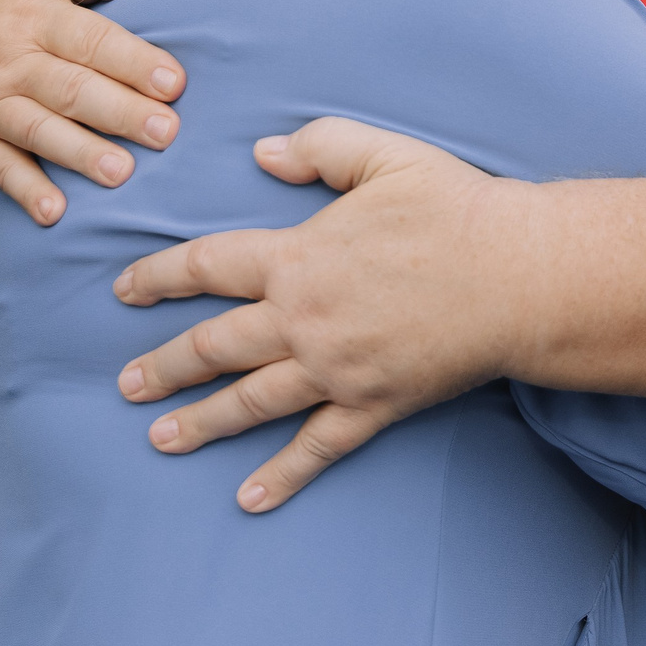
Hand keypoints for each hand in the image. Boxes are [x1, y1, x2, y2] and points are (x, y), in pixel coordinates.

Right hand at [0, 0, 185, 223]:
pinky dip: (24, 191)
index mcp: (32, 16)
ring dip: (79, 153)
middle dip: (119, 112)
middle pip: (69, 89)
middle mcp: (8, 62)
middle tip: (166, 132)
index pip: (89, 39)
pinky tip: (54, 212)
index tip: (175, 82)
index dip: (131, 61)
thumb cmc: (4, 2)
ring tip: (122, 173)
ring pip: (37, 130)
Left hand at [113, 118, 530, 513]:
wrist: (521, 277)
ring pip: (250, 402)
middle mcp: (303, 321)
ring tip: (160, 438)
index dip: (159, 277)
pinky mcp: (373, 405)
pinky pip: (318, 446)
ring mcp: (335, 371)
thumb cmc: (456, 210)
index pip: (206, 267)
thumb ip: (317, 148)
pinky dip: (282, 475)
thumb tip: (261, 154)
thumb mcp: (384, 155)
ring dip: (200, 423)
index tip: (125, 291)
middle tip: (127, 384)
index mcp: (297, 259)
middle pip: (213, 348)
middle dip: (163, 367)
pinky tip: (249, 498)